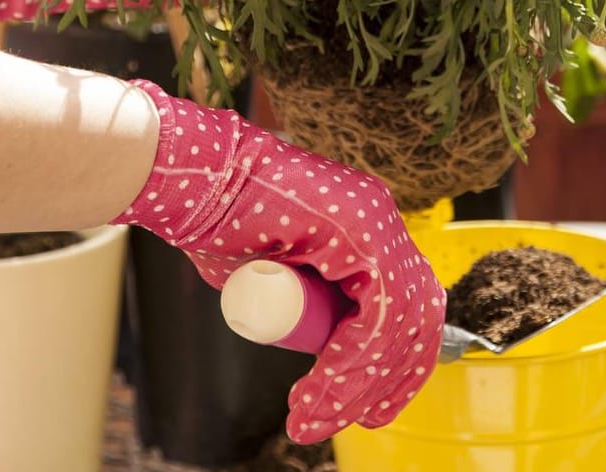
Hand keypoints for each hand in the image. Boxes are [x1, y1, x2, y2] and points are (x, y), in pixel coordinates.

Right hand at [114, 82, 443, 442]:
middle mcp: (381, 221)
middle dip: (389, 380)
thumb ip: (306, 305)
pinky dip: (353, 362)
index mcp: (367, 230)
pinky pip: (379, 312)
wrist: (188, 185)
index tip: (369, 409)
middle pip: (417, 314)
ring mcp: (375, 220)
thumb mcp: (274, 279)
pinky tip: (320, 391)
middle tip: (355, 421)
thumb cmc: (216, 225)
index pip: (408, 304)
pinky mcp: (360, 229)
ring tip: (313, 417)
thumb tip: (320, 348)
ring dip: (360, 382)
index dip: (397, 364)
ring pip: (400, 320)